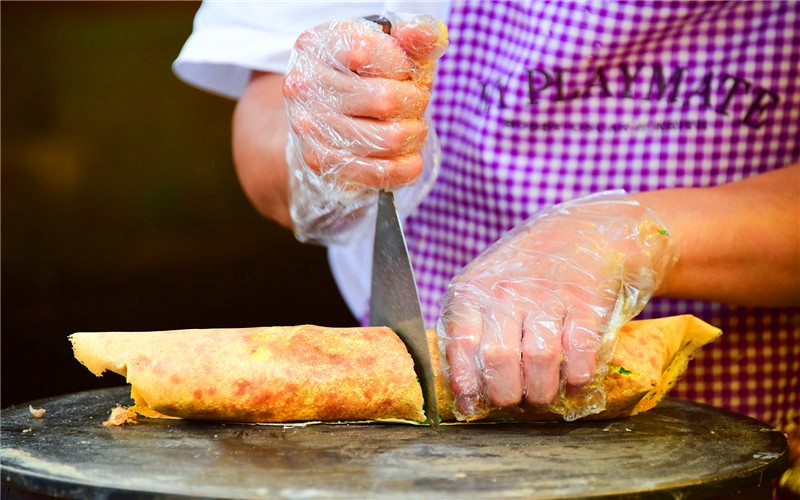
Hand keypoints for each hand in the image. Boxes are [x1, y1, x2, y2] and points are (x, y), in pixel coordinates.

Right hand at [283, 14, 446, 243]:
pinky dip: (406, 167)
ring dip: (414, 135)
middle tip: (414, 104)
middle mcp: (305, 85)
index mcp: (317, 46)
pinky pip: (379, 171)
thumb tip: (424, 35)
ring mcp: (309, 127)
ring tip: (411, 127)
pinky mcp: (320, 162)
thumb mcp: (388, 47)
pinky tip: (409, 156)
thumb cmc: (364, 76)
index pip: (369, 53)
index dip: (401, 66)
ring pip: (389, 139)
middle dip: (415, 104)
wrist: (325, 114)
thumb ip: (413, 37)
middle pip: (386, 101)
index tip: (402, 71)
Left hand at [437, 191, 679, 420]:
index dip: (466, 382)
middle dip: (505, 393)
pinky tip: (575, 379)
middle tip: (513, 400)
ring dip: (542, 390)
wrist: (586, 231)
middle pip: (498, 358)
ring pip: (538, 359)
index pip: (461, 344)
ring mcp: (547, 295)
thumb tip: (464, 393)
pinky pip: (580, 350)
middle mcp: (507, 291)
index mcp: (474, 290)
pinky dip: (578, 375)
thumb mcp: (486, 285)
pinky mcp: (586, 301)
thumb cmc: (526, 270)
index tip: (473, 406)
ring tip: (542, 394)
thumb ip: (471, 329)